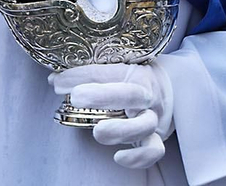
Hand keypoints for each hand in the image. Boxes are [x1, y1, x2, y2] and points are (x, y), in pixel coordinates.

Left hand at [50, 61, 173, 169]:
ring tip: (97, 132)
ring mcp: (153, 117)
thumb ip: (90, 74)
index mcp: (134, 72)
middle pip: (130, 94)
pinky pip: (153, 151)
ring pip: (144, 125)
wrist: (171, 89)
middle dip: (102, 96)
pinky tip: (118, 157)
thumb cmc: (133, 78)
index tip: (58, 82)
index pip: (107, 72)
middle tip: (76, 97)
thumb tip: (54, 80)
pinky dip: (138, 157)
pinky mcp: (157, 138)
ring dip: (120, 130)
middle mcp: (146, 94)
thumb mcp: (118, 68)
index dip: (80, 76)